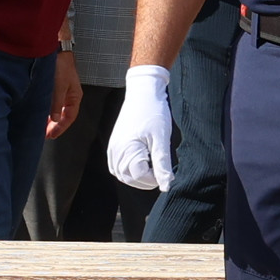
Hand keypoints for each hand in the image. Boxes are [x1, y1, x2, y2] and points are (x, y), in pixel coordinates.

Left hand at [47, 53, 81, 141]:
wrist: (55, 50)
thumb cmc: (61, 65)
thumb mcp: (59, 86)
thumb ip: (56, 103)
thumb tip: (54, 119)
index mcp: (74, 96)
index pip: (69, 117)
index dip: (61, 127)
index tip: (52, 135)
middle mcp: (69, 96)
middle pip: (63, 115)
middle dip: (55, 126)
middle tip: (45, 135)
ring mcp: (62, 92)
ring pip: (57, 110)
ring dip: (49, 119)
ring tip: (41, 127)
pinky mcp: (54, 87)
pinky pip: (51, 104)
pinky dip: (46, 110)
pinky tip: (40, 113)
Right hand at [106, 65, 175, 190]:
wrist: (143, 93)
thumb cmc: (154, 113)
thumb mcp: (162, 139)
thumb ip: (162, 164)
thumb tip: (167, 186)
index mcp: (126, 150)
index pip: (139, 177)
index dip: (154, 178)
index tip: (166, 170)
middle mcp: (115, 151)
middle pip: (129, 178)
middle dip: (146, 179)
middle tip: (161, 168)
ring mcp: (113, 148)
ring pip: (122, 174)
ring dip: (137, 176)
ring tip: (153, 164)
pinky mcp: (114, 145)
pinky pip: (118, 166)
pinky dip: (130, 169)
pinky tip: (142, 162)